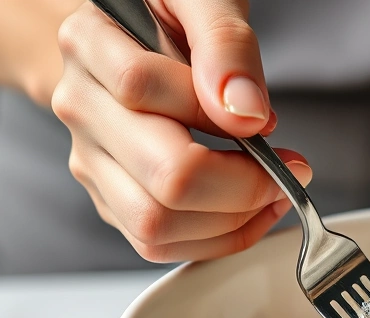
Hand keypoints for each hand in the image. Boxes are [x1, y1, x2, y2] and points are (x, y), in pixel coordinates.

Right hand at [51, 1, 310, 262]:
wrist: (140, 28)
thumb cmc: (173, 11)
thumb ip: (224, 44)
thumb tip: (244, 114)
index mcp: (90, 44)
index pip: (141, 89)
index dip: (216, 115)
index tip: (266, 121)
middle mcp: (80, 106)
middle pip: (161, 176)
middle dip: (244, 184)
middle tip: (289, 169)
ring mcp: (91, 158)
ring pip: (156, 224)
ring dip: (232, 221)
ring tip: (273, 191)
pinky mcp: (110, 197)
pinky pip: (158, 242)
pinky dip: (215, 238)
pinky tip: (249, 210)